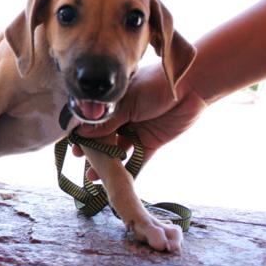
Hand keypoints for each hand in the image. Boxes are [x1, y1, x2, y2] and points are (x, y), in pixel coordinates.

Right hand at [73, 63, 206, 178]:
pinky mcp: (150, 142)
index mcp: (114, 103)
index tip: (73, 144)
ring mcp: (136, 130)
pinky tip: (117, 181)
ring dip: (107, 163)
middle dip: (92, 150)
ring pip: (117, 150)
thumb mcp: (127, 102)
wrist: (191, 86)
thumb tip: (82, 133)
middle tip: (81, 160)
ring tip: (94, 176)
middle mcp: (122, 117)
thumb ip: (107, 121)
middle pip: (103, 137)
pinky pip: (137, 160)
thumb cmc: (156, 85)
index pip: (94, 121)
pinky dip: (128, 171)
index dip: (83, 133)